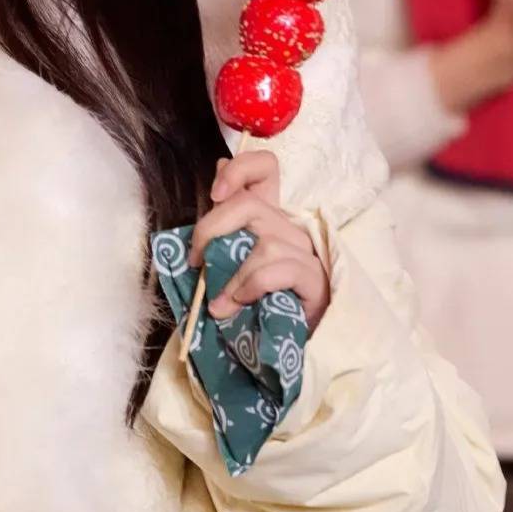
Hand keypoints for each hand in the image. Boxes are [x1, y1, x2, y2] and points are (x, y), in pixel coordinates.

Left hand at [188, 150, 329, 330]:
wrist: (282, 344)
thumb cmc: (253, 299)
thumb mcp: (229, 260)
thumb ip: (222, 223)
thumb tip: (218, 168)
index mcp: (266, 216)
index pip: (266, 168)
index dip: (240, 169)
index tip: (215, 194)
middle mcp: (288, 227)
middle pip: (251, 204)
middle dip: (213, 230)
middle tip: (197, 262)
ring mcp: (305, 252)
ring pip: (265, 244)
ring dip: (233, 276)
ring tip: (218, 304)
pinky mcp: (315, 280)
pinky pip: (280, 269)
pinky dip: (252, 286)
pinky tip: (241, 304)